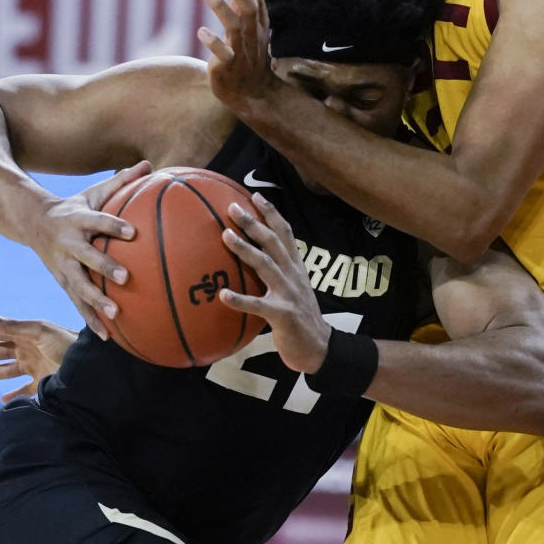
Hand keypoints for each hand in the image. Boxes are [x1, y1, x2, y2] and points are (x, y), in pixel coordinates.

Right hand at [0, 311, 76, 403]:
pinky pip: (24, 391)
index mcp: (25, 334)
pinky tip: (2, 400)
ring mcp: (35, 367)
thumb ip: (13, 326)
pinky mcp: (44, 384)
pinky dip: (13, 395)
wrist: (94, 366)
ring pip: (1, 372)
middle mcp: (28, 349)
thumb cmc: (69, 344)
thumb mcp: (40, 332)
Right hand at [29, 160, 150, 337]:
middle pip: (86, 257)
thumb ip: (121, 181)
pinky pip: (77, 304)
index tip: (132, 232)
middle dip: (104, 268)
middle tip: (125, 277)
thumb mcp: (93, 192)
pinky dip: (90, 320)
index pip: (98, 221)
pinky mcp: (62, 282)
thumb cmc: (74, 207)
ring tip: (115, 314)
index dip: (113, 226)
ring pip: (78, 286)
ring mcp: (62, 266)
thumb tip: (149, 165)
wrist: (33, 223)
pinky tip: (108, 337)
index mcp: (78, 220)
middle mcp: (68, 244)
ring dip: (95, 301)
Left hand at [197, 0, 273, 112]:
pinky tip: (201, 31)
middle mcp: (252, 37)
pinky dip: (213, 42)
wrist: (251, 95)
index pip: (257, 0)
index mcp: (259, 27)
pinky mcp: (228, 67)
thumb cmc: (247, 60)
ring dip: (219, 6)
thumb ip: (241, 7)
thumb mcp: (248, 32)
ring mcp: (241, 52)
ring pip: (234, 26)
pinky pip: (223, 54)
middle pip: (248, 7)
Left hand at [219, 193, 330, 372]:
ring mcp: (289, 295)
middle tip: (232, 208)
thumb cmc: (300, 319)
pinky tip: (222, 296)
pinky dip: (240, 300)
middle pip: (273, 242)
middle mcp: (293, 276)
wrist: (320, 348)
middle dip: (254, 223)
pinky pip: (258, 306)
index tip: (255, 195)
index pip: (285, 234)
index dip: (272, 213)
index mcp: (296, 269)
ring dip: (245, 249)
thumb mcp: (294, 290)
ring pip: (266, 266)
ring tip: (225, 236)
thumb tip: (256, 261)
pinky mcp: (283, 316)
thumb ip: (279, 274)